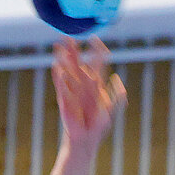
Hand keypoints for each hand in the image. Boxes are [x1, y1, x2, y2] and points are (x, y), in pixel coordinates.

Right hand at [52, 37, 125, 152]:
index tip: (94, 39)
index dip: (97, 50)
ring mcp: (73, 90)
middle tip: (68, 36)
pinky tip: (56, 65)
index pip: (97, 62)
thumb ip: (118, 96)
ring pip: (68, 70)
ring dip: (63, 58)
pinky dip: (59, 76)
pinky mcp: (64, 99)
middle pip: (78, 63)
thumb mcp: (112, 110)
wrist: (85, 138)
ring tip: (58, 46)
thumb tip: (116, 78)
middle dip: (74, 49)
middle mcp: (83, 84)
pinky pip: (61, 85)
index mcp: (97, 84)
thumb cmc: (99, 125)